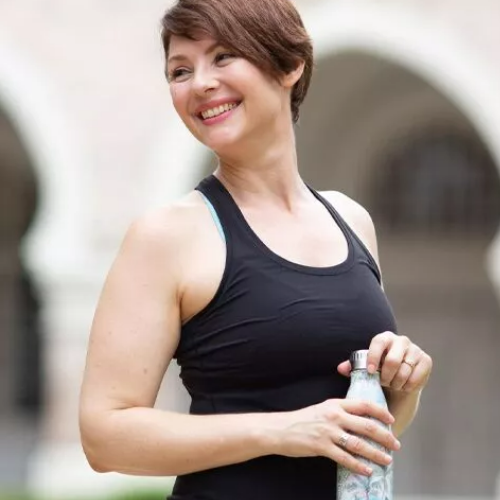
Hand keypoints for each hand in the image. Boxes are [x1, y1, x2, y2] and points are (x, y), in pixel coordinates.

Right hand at [275, 399, 399, 475]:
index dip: (380, 412)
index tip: (391, 419)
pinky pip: (345, 458)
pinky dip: (358, 465)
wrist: (281, 429)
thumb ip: (340, 412)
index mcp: (335, 404)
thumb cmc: (302, 419)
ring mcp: (328, 431)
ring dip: (376, 453)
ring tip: (386, 460)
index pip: (364, 404)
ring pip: (359, 444)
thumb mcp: (323, 409)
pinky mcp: (321, 446)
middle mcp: (334, 416)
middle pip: (366, 425)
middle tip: (395, 444)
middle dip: (385, 436)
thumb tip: (361, 420)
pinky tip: (367, 470)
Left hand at [338, 332, 432, 392]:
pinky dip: (408, 385)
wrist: (399, 381)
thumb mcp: (366, 368)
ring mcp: (415, 349)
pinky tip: (404, 386)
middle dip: (386, 376)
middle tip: (383, 383)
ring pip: (404, 370)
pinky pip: (416, 376)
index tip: (371, 372)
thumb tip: (340, 368)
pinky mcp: (426, 360)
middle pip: (393, 360)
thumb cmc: (379, 371)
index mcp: (384, 338)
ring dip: (397, 382)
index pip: (378, 343)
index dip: (374, 357)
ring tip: (392, 385)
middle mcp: (401, 340)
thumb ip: (353, 367)